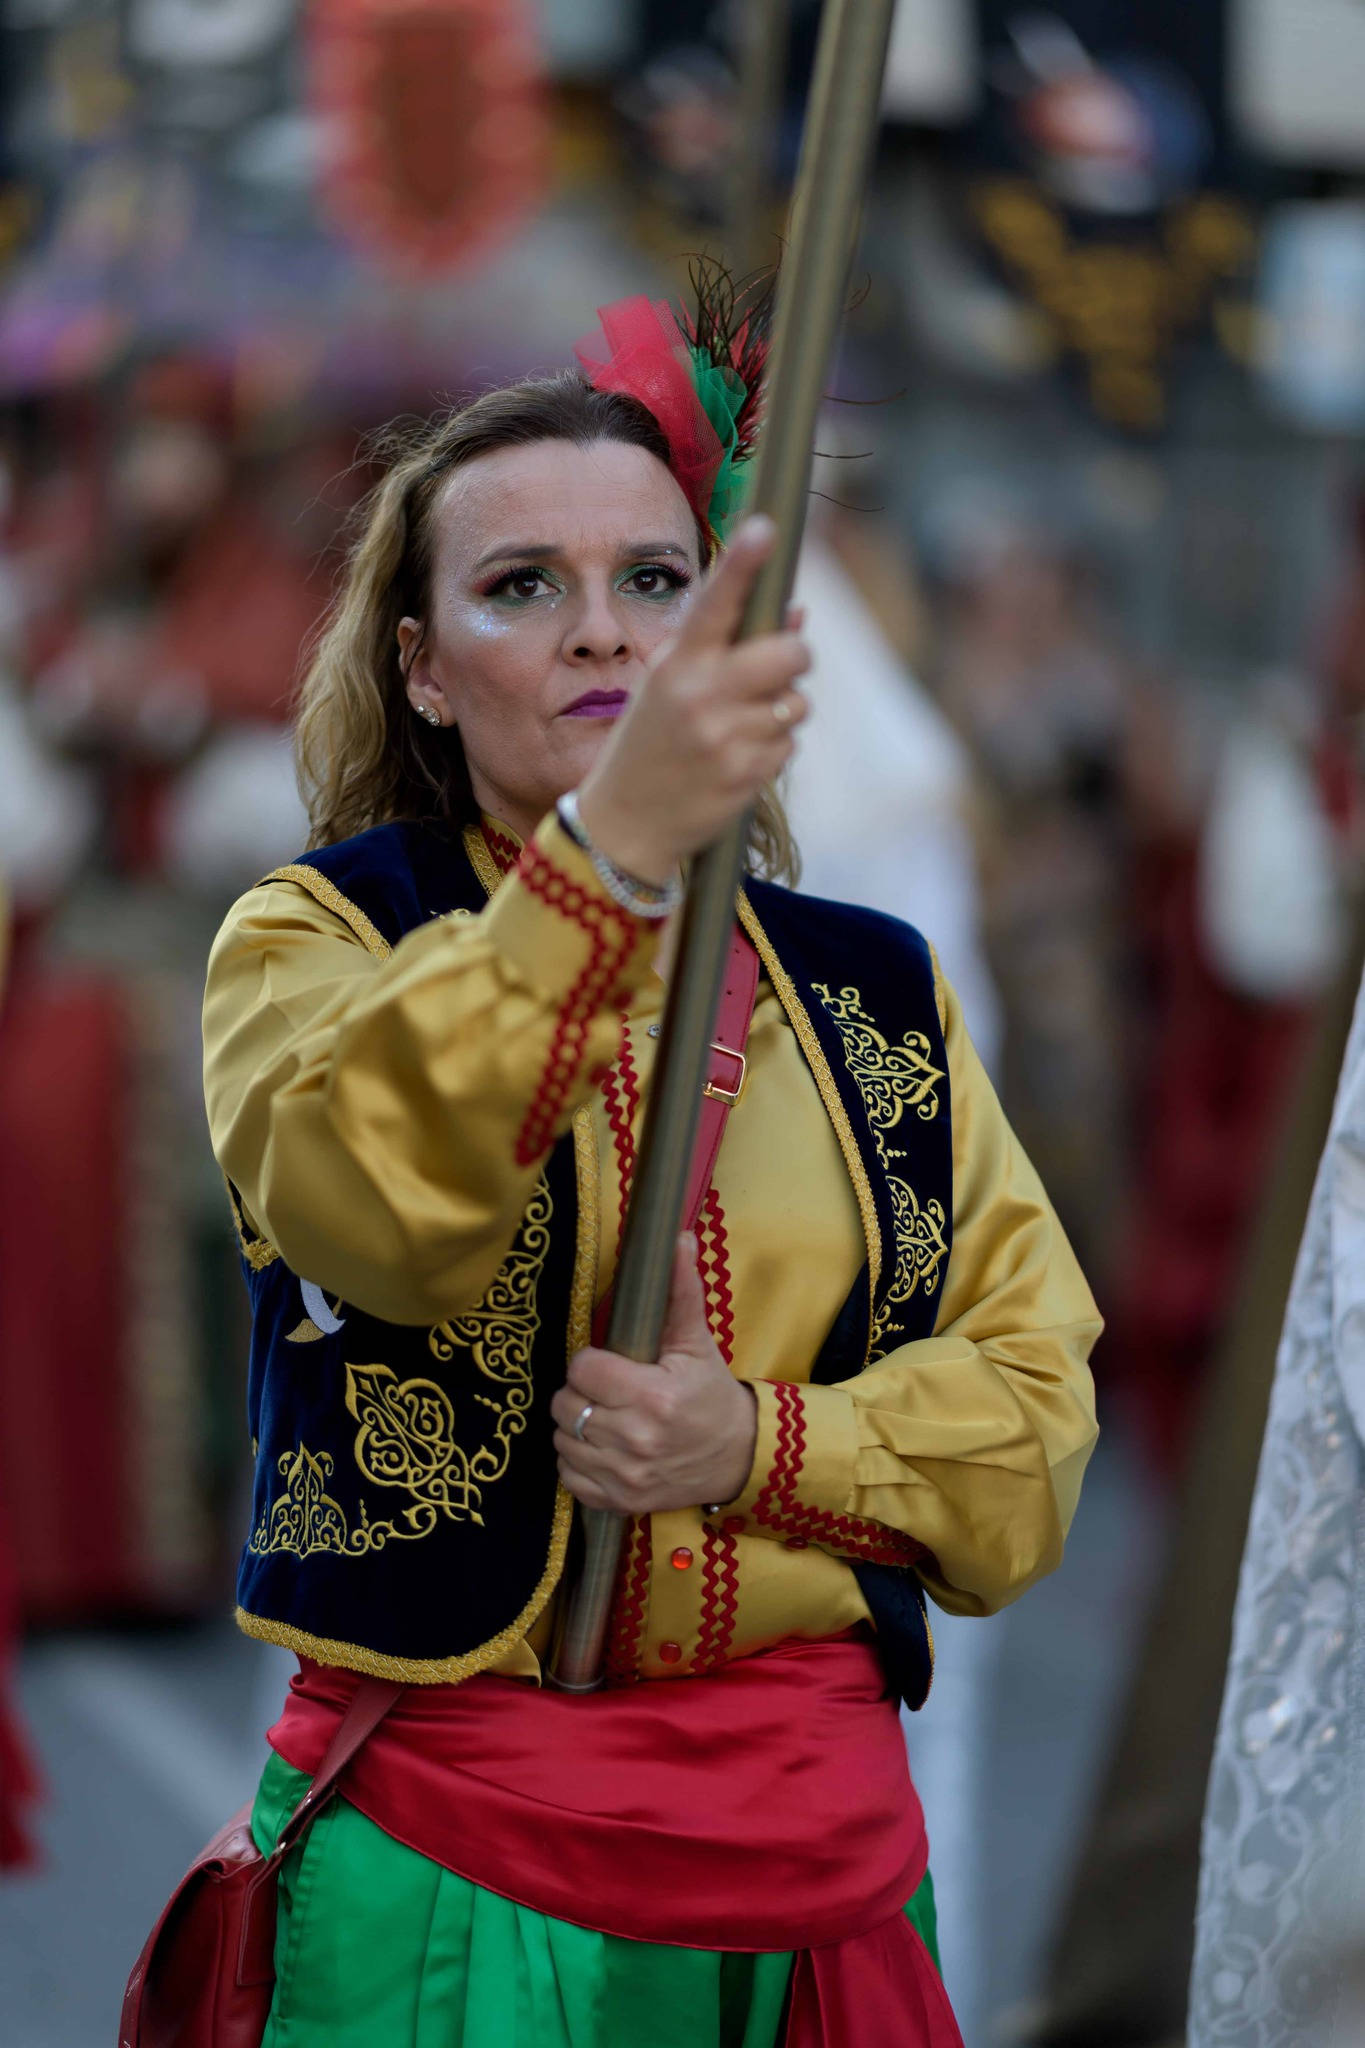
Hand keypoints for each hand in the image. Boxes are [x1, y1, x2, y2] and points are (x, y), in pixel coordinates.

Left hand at [551, 1236, 757, 1514]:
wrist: (737, 1457)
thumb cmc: (710, 1395)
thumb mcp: (696, 1343)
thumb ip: (680, 1292)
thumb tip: (677, 1239)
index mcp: (653, 1396)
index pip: (583, 1368)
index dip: (593, 1363)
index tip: (612, 1364)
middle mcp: (636, 1440)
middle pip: (566, 1404)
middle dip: (582, 1392)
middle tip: (608, 1391)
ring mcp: (625, 1476)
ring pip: (562, 1439)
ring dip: (577, 1426)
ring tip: (606, 1417)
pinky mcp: (619, 1502)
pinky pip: (568, 1477)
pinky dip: (578, 1461)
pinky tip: (603, 1448)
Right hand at [575, 515, 810, 884]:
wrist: (626, 821)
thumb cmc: (651, 741)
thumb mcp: (669, 685)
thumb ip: (726, 647)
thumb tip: (797, 610)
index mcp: (677, 665)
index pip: (714, 604)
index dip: (742, 564)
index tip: (764, 528)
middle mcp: (701, 696)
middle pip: (789, 654)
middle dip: (795, 658)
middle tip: (779, 668)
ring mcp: (726, 738)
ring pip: (795, 704)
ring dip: (782, 710)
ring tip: (740, 727)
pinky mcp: (746, 775)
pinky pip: (788, 745)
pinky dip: (772, 748)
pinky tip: (736, 759)